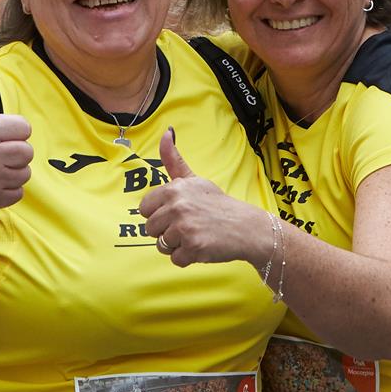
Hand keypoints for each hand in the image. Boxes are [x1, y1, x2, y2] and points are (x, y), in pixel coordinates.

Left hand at [139, 130, 262, 267]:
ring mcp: (185, 228)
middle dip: (167, 231)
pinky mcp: (193, 247)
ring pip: (161, 245)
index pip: (144, 209)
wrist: (246, 226)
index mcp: (174, 189)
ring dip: (177, 245)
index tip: (177, 212)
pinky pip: (175, 259)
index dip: (159, 214)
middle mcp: (177, 207)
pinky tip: (202, 246)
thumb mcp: (195, 179)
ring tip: (196, 235)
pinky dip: (188, 257)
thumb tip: (166, 132)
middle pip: (150, 229)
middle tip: (189, 225)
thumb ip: (174, 160)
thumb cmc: (218, 204)